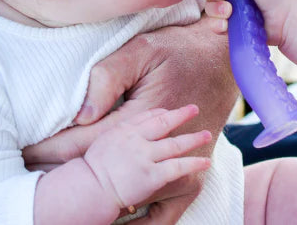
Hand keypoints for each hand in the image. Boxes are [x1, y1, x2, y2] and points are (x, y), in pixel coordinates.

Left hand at [23, 17, 237, 222]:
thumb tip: (84, 114)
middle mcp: (157, 148)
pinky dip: (136, 212)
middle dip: (63, 176)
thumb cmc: (180, 49)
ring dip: (98, 198)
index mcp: (140, 118)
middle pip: (101, 173)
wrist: (223, 57)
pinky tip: (118, 213)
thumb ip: (109, 78)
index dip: (51, 149)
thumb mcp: (142, 51)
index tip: (25, 154)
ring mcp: (175, 161)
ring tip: (64, 201)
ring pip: (130, 195)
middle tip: (30, 180)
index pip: (85, 141)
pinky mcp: (187, 166)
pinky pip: (160, 202)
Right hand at [85, 105, 211, 212]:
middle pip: (164, 122)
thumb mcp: (103, 138)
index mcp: (124, 128)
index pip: (147, 115)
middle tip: (195, 108)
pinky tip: (205, 162)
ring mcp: (146, 156)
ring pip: (175, 143)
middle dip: (181, 115)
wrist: (89, 187)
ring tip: (207, 134)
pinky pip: (178, 167)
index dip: (162, 112)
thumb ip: (119, 130)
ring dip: (193, 138)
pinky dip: (193, 163)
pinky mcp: (153, 175)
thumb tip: (128, 125)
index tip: (170, 111)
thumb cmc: (91, 167)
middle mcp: (137, 138)